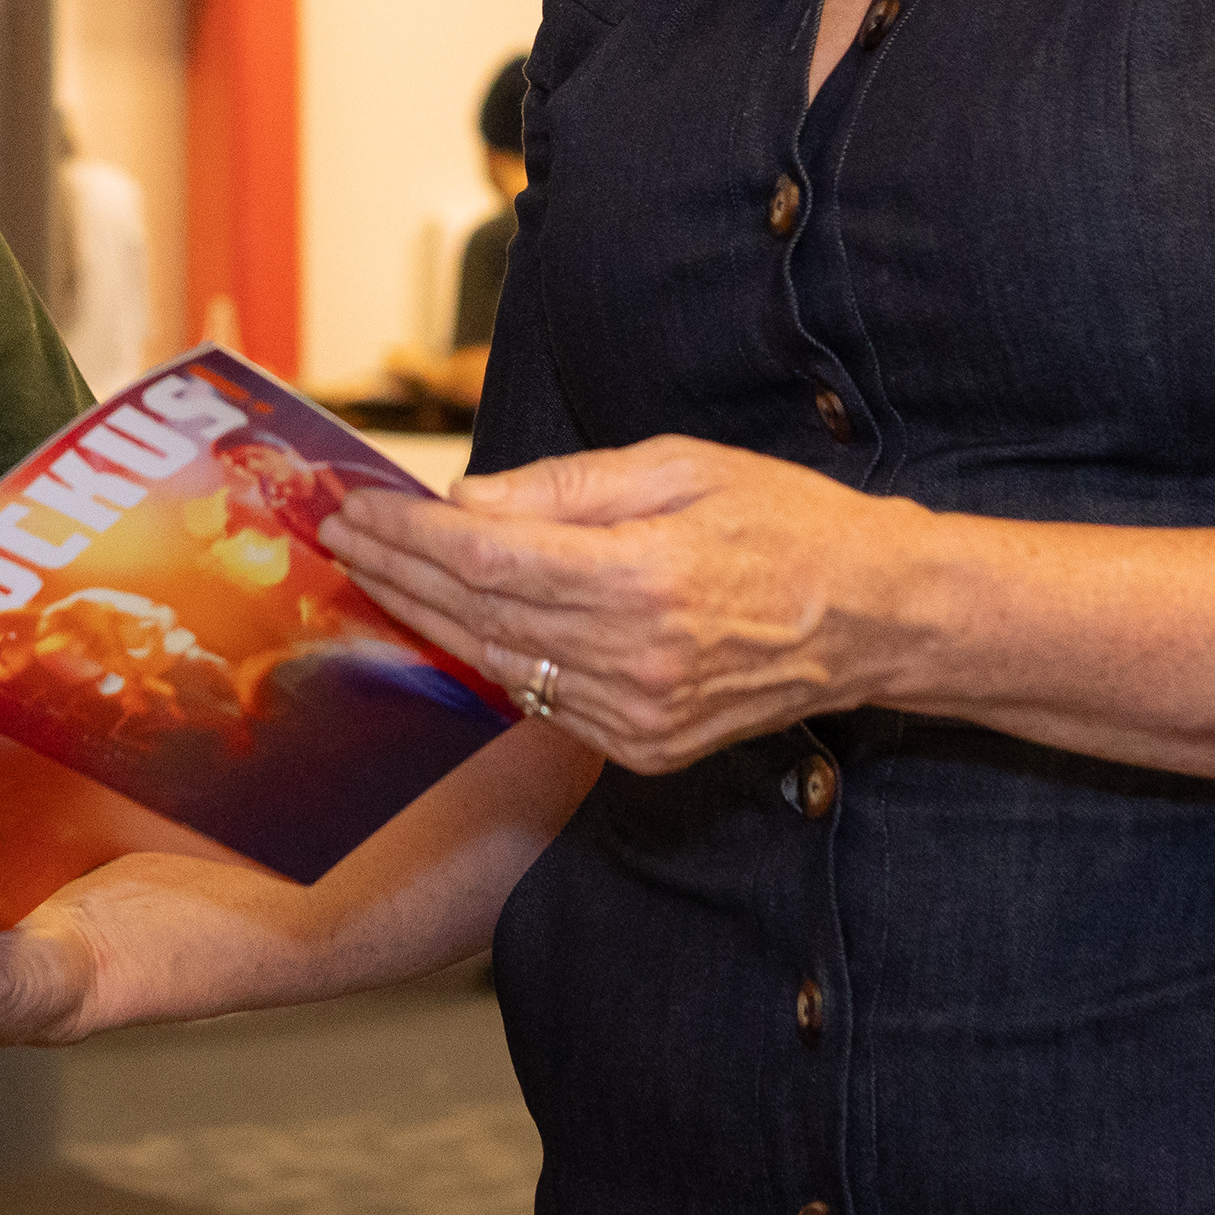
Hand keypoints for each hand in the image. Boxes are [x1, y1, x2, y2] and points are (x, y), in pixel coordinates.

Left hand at [319, 436, 927, 773]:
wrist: (875, 616)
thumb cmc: (785, 522)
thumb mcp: (681, 466)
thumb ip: (567, 486)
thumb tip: (468, 500)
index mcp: (643, 577)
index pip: (485, 559)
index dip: (408, 535)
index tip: (356, 507)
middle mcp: (635, 658)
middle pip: (476, 616)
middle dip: (396, 572)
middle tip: (340, 536)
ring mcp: (639, 716)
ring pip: (498, 665)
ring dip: (425, 618)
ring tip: (372, 574)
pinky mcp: (645, 749)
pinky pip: (542, 702)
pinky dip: (491, 659)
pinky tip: (450, 624)